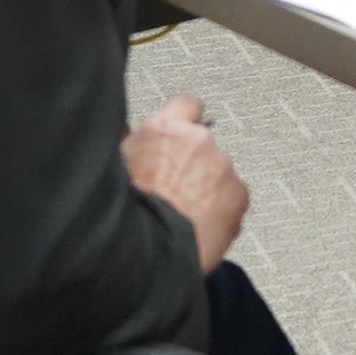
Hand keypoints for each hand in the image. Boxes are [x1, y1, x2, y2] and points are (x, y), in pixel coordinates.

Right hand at [120, 94, 246, 270]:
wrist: (148, 250)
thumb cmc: (127, 211)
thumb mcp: (115, 165)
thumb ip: (132, 142)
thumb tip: (128, 131)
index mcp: (164, 128)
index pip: (187, 104)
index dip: (184, 121)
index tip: (183, 134)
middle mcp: (198, 141)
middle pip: (203, 145)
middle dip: (194, 163)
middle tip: (174, 189)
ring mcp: (223, 167)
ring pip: (219, 174)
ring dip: (207, 188)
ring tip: (183, 214)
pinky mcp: (240, 195)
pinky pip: (232, 199)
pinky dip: (221, 211)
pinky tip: (198, 226)